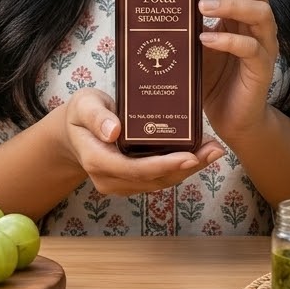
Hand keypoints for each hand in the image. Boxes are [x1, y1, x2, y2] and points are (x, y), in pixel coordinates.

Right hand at [59, 88, 223, 196]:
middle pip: (153, 179)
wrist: (75, 132)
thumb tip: (114, 131)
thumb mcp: (84, 104)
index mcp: (97, 160)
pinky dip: (180, 167)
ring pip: (160, 182)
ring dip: (189, 169)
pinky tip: (200, 153)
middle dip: (187, 167)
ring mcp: (121, 184)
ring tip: (214, 150)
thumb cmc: (81, 113)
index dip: (163, 165)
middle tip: (214, 150)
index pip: (134, 169)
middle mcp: (110, 179)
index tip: (189, 157)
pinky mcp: (132, 181)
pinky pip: (159, 178)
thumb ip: (96, 116)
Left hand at [198, 0, 279, 143]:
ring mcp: (263, 44)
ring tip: (201, 4)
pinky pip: (252, 49)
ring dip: (230, 5)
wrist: (232, 119)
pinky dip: (228, 41)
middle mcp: (255, 22)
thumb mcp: (190, 43)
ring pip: (259, 13)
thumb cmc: (210, 77)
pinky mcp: (262, 69)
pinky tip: (207, 39)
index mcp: (239, 10)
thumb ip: (181, 21)